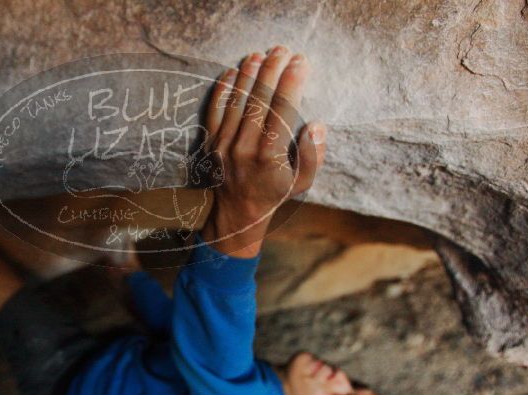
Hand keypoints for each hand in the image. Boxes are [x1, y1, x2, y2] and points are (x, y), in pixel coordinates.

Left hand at [200, 46, 326, 256]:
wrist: (238, 212)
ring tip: (259, 54)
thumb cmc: (276, 193)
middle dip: (272, 70)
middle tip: (282, 49)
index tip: (301, 62)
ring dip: (248, 74)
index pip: (283, 109)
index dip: (292, 82)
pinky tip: (232, 72)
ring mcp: (225, 144)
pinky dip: (223, 90)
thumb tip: (316, 125)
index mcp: (270, 155)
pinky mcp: (211, 143)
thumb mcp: (303, 182)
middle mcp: (245, 147)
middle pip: (259, 99)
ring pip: (237, 101)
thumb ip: (313, 155)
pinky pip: (215, 111)